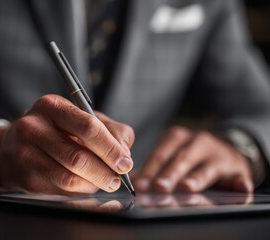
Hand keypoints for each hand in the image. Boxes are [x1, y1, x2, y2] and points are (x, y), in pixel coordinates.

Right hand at [0, 94, 134, 194]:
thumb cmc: (55, 130)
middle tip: (117, 179)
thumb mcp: (81, 119)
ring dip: (93, 185)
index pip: (88, 127)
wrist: (12, 146)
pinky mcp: (24, 177)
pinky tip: (84, 186)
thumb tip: (124, 154)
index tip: (125, 163)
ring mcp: (25, 154)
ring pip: (69, 178)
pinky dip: (79, 192)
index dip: (111, 149)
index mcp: (52, 106)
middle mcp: (33, 127)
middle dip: (105, 172)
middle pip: (78, 157)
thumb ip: (110, 130)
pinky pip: (60, 191)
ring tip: (103, 183)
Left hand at [133, 126, 252, 192]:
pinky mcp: (237, 169)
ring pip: (207, 168)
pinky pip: (238, 177)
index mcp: (177, 137)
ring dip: (197, 178)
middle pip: (181, 160)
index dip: (150, 169)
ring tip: (187, 188)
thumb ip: (155, 167)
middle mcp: (198, 141)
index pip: (161, 154)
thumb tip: (134, 181)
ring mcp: (219, 154)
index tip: (140, 184)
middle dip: (169, 174)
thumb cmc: (190, 157)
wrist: (225, 151)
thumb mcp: (172, 155)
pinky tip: (240, 188)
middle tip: (159, 187)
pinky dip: (240, 183)